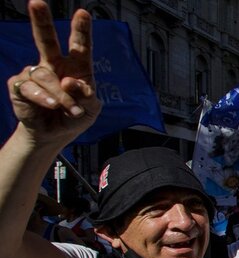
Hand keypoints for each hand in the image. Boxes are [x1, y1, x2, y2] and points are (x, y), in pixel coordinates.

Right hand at [9, 2, 100, 143]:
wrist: (55, 134)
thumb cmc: (75, 117)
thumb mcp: (90, 108)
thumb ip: (86, 95)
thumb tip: (69, 81)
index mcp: (76, 67)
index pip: (79, 46)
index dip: (81, 29)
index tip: (82, 13)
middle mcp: (54, 65)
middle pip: (46, 39)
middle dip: (41, 20)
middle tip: (36, 2)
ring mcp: (36, 74)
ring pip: (46, 77)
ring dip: (61, 96)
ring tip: (68, 109)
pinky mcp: (20, 86)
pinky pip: (30, 87)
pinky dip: (44, 98)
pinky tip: (51, 105)